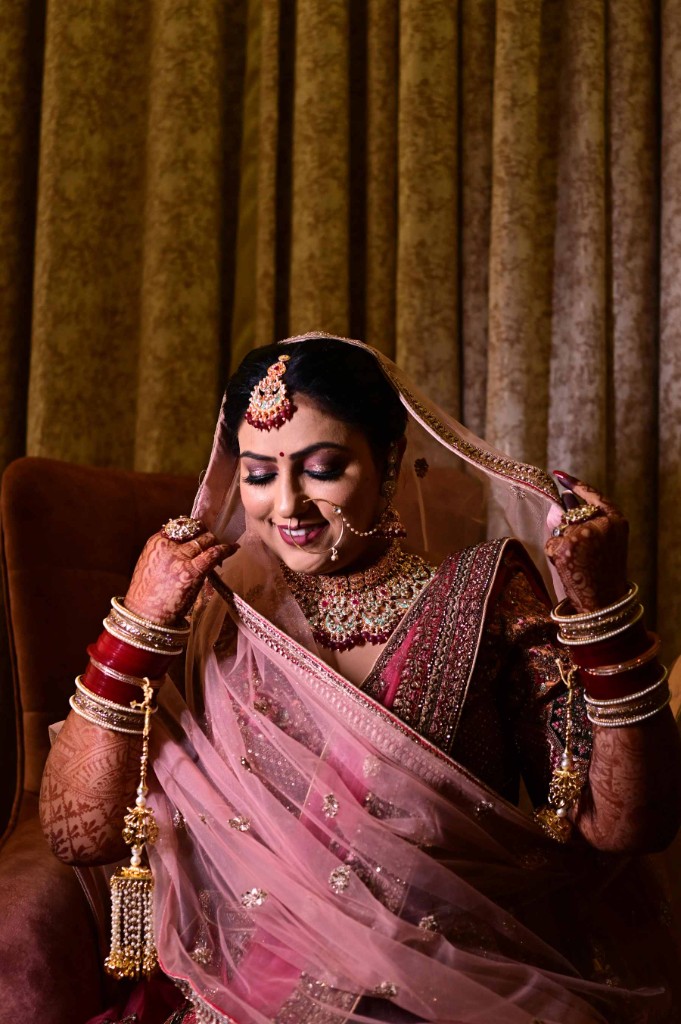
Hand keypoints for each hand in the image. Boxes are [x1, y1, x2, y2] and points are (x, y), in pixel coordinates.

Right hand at [124, 525, 235, 624]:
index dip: (192, 529)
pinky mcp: (193, 571)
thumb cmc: (148, 595)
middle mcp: (168, 546)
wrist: (146, 616)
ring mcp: (181, 557)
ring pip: (205, 540)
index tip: (199, 533)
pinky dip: (226, 549)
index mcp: (156, 543)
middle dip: (205, 535)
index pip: (179, 526)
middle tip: (212, 542)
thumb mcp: (151, 566)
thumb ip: (166, 554)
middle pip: (194, 531)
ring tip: (222, 546)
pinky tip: (234, 548)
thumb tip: (185, 548)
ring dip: (215, 542)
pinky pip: (213, 554)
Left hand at [545, 471, 628, 612]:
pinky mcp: (566, 547)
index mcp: (616, 521)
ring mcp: (582, 535)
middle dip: (568, 530)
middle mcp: (600, 524)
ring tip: (577, 563)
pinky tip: (567, 567)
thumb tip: (552, 508)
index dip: (576, 485)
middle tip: (582, 554)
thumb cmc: (603, 572)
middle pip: (571, 515)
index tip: (559, 475)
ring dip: (561, 544)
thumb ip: (581, 522)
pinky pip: (551, 543)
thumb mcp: (601, 542)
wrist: (603, 601)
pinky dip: (554, 554)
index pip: (593, 496)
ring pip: (559, 530)